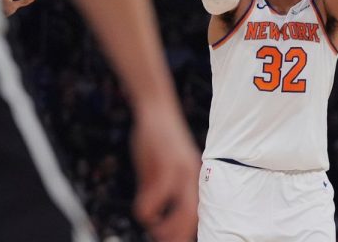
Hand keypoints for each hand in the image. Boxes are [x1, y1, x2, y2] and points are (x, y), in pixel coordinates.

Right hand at [131, 101, 199, 241]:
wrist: (158, 109)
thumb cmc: (157, 140)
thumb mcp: (159, 168)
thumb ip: (158, 190)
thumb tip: (152, 215)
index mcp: (193, 178)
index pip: (195, 213)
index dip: (186, 231)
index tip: (175, 240)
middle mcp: (191, 178)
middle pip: (191, 218)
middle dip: (176, 236)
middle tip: (160, 238)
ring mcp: (181, 173)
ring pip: (179, 214)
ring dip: (162, 227)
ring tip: (152, 225)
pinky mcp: (166, 165)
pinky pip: (158, 198)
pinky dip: (147, 210)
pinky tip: (142, 209)